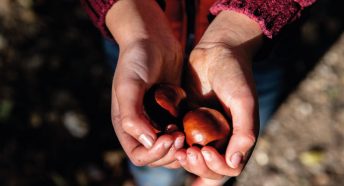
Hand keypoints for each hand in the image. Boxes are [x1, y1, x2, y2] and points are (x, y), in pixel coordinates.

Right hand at [106, 0, 184, 167]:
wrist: (154, 39)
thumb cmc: (136, 60)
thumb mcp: (129, 86)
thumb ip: (131, 115)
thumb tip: (147, 142)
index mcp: (126, 125)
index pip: (139, 155)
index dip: (154, 154)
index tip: (170, 138)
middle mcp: (143, 126)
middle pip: (157, 156)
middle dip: (170, 152)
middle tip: (183, 136)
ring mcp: (159, 120)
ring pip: (173, 148)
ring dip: (182, 147)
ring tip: (189, 133)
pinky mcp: (174, 112)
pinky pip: (184, 132)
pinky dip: (190, 134)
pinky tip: (197, 125)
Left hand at [175, 10, 262, 180]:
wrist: (217, 50)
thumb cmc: (235, 74)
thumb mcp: (243, 101)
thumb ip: (245, 132)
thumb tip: (235, 162)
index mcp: (239, 136)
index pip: (229, 166)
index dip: (216, 166)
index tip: (205, 152)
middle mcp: (222, 137)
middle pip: (210, 166)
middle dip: (198, 165)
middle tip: (187, 153)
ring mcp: (204, 130)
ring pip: (194, 156)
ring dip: (185, 158)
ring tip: (177, 149)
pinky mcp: (189, 120)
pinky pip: (181, 139)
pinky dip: (175, 143)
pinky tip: (168, 136)